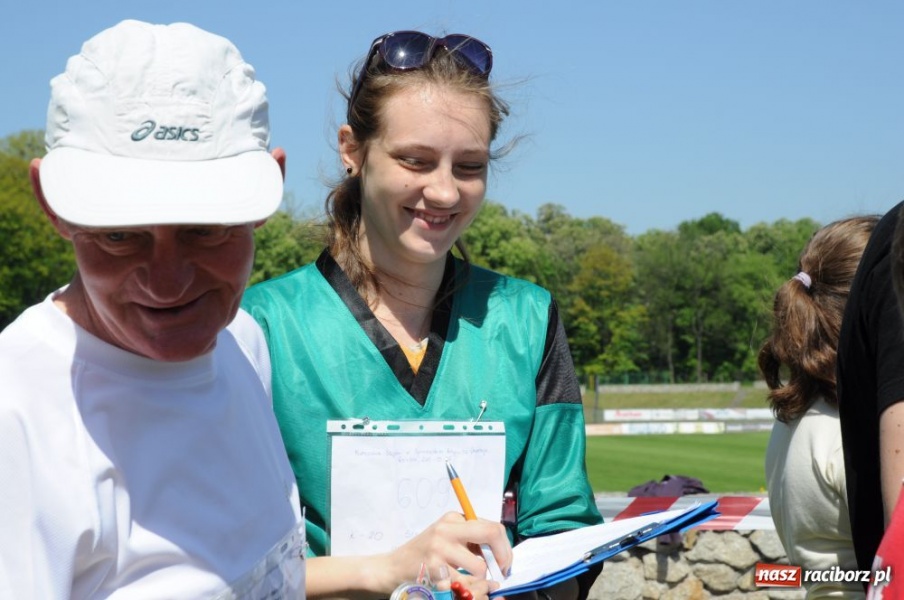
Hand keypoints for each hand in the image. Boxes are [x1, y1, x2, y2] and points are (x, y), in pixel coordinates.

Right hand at [376, 512, 511, 596]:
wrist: (392, 567)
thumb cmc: (424, 554)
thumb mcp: (447, 538)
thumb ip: (471, 540)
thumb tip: (502, 554)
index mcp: (453, 518)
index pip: (493, 527)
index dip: (505, 548)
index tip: (504, 563)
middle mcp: (447, 529)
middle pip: (492, 534)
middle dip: (502, 558)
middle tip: (500, 574)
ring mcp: (439, 548)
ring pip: (479, 567)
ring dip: (480, 581)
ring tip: (469, 582)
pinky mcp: (433, 569)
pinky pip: (463, 585)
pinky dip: (464, 590)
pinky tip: (453, 586)